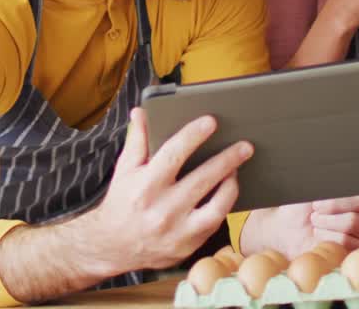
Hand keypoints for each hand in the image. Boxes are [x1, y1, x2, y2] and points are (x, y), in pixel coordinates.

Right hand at [83, 108, 252, 273]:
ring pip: (215, 207)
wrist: (113, 246)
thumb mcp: (124, 170)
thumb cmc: (121, 202)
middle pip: (201, 179)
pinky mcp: (187, 246)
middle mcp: (161, 210)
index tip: (211, 122)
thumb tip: (141, 112)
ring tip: (237, 169)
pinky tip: (228, 190)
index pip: (173, 155)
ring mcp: (176, 231)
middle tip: (245, 146)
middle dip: (227, 160)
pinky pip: (213, 223)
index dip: (193, 136)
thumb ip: (136, 140)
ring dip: (231, 186)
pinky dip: (224, 205)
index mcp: (145, 186)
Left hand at [239, 160, 358, 255]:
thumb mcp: (311, 183)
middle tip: (316, 206)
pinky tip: (320, 236)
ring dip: (327, 221)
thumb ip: (329, 169)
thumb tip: (351, 150)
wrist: (285, 229)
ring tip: (316, 221)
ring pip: (354, 222)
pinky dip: (326, 236)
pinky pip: (347, 241)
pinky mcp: (357, 251)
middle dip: (334, 202)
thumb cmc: (299, 204)